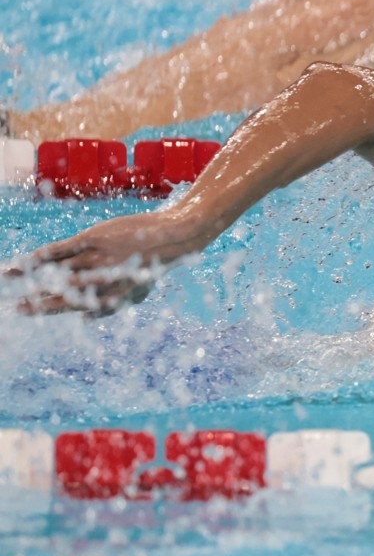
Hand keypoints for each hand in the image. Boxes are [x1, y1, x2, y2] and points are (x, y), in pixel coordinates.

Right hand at [9, 211, 199, 315]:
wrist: (175, 236)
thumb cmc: (153, 264)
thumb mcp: (138, 291)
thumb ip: (112, 307)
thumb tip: (85, 320)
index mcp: (111, 296)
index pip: (73, 307)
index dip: (48, 311)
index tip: (26, 312)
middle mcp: (103, 281)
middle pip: (62, 294)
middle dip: (35, 302)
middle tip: (14, 307)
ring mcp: (98, 259)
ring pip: (58, 272)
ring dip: (31, 276)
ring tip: (9, 278)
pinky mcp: (96, 238)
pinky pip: (64, 250)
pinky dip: (44, 256)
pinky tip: (27, 261)